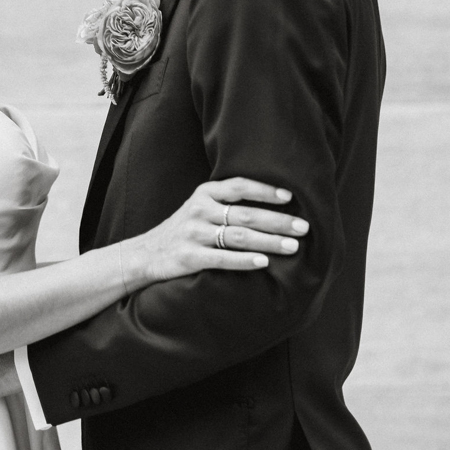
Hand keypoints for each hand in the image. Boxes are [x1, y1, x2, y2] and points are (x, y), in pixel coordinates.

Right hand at [124, 176, 309, 286]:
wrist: (145, 254)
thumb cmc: (182, 231)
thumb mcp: (198, 208)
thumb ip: (224, 204)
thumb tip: (270, 207)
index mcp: (204, 194)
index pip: (238, 186)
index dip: (265, 190)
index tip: (290, 197)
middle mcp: (199, 210)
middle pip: (245, 213)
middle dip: (277, 220)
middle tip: (303, 227)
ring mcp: (194, 234)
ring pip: (238, 236)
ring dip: (269, 241)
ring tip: (292, 246)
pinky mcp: (190, 257)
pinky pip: (222, 259)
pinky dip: (244, 260)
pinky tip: (263, 263)